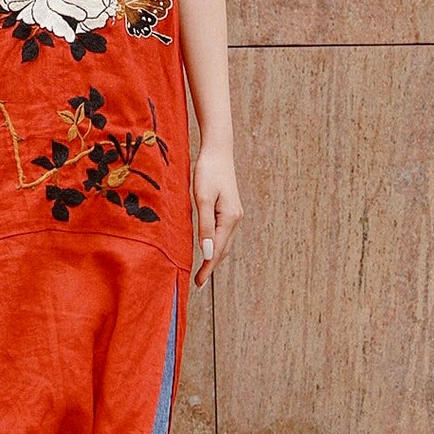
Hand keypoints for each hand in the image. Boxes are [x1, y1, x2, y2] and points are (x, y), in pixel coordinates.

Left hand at [192, 145, 242, 288]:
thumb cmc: (208, 171)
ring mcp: (234, 214)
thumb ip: (205, 226)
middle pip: (223, 249)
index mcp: (230, 218)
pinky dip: (216, 244)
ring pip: (224, 242)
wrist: (217, 150)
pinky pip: (223, 233)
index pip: (217, 250)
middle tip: (198, 283)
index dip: (207, 268)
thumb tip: (208, 252)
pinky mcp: (229, 208)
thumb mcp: (203, 199)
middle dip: (211, 266)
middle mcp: (235, 218)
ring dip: (214, 257)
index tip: (198, 284)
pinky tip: (208, 248)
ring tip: (202, 271)